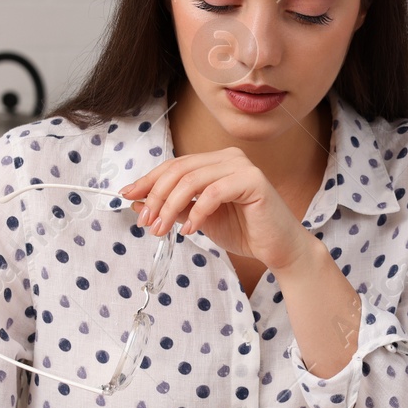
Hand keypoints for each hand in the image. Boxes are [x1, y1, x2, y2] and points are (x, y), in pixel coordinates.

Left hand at [119, 148, 317, 272]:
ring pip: (192, 180)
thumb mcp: (198, 219)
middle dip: (156, 196)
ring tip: (161, 229)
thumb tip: (138, 202)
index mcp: (216, 161)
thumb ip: (174, 207)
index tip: (128, 196)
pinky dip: (196, 213)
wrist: (279, 249)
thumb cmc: (245, 232)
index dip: (149, 180)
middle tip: (145, 221)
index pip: (175, 165)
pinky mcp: (253, 181)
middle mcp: (229, 157)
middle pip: (179, 170)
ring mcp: (242, 166)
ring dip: (170, 206)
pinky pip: (213, 193)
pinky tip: (189, 230)